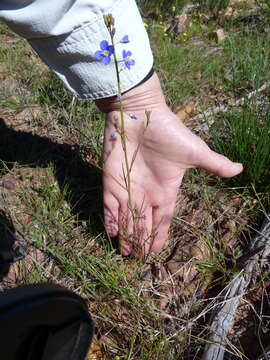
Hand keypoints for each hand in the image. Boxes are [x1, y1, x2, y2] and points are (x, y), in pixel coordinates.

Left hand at [96, 73, 242, 256]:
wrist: (141, 113)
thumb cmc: (169, 132)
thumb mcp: (195, 151)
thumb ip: (214, 164)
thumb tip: (240, 170)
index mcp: (165, 190)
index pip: (162, 219)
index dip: (159, 235)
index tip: (155, 252)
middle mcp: (146, 193)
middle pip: (143, 223)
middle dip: (140, 241)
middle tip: (136, 259)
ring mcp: (128, 188)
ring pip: (127, 218)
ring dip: (126, 235)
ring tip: (124, 252)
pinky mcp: (112, 180)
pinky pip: (110, 205)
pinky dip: (110, 219)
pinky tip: (112, 233)